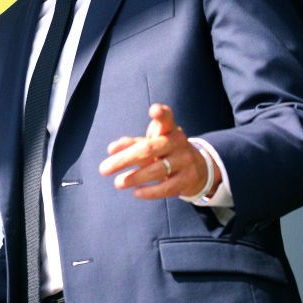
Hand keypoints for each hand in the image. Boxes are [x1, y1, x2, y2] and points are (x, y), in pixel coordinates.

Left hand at [98, 103, 220, 198]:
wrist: (199, 169)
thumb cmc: (165, 151)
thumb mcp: (151, 142)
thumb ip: (131, 144)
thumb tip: (111, 149)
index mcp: (168, 130)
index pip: (166, 119)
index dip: (161, 114)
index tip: (154, 110)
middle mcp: (178, 143)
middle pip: (148, 149)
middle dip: (124, 160)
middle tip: (103, 170)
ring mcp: (185, 161)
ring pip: (157, 170)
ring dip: (134, 177)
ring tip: (117, 183)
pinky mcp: (188, 180)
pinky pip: (167, 188)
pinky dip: (150, 192)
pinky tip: (136, 193)